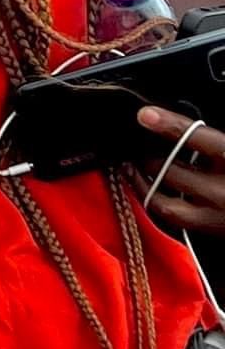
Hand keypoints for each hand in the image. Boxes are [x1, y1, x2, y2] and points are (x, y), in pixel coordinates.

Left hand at [135, 107, 224, 233]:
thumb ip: (219, 140)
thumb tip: (195, 127)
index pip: (197, 138)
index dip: (168, 124)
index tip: (144, 115)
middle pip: (173, 171)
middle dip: (149, 154)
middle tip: (136, 139)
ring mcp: (219, 217)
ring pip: (167, 204)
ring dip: (145, 185)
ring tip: (132, 167)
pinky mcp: (217, 233)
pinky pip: (179, 221)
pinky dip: (161, 204)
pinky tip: (154, 191)